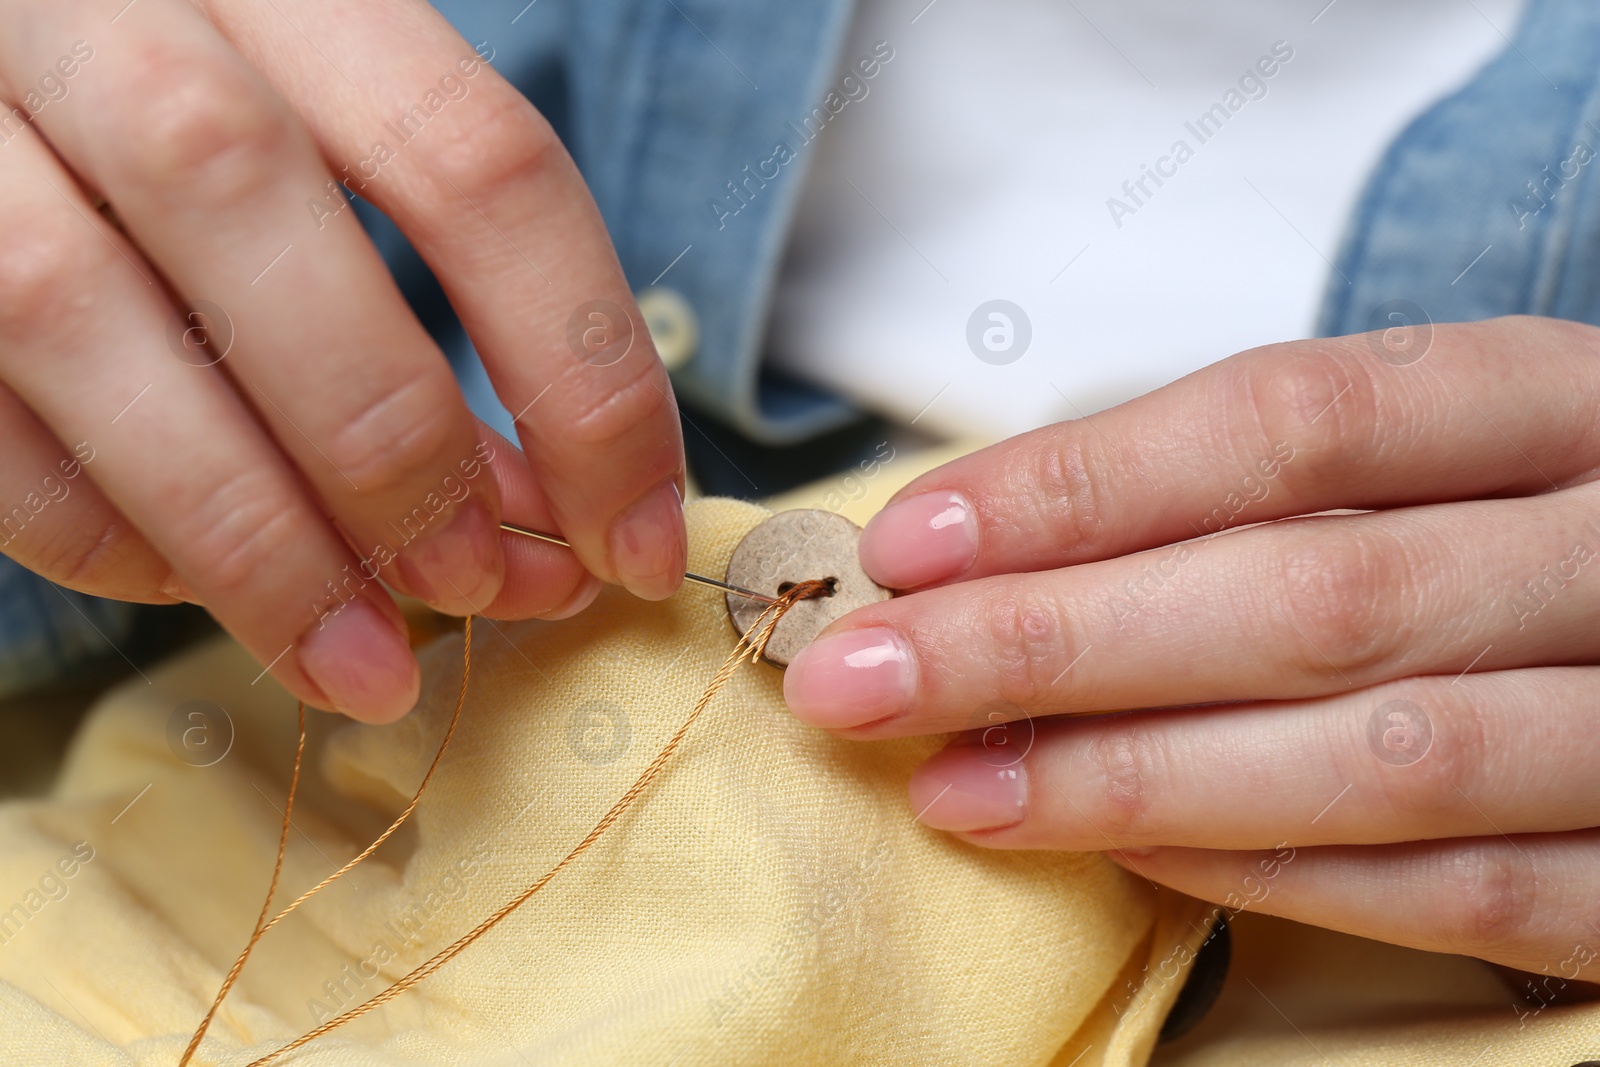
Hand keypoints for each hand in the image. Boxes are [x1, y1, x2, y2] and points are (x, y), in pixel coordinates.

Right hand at [0, 0, 685, 722]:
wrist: (6, 59)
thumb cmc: (215, 113)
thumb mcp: (348, 147)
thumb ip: (450, 303)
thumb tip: (546, 525)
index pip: (477, 162)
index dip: (584, 378)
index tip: (634, 542)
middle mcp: (106, 11)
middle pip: (254, 209)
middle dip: (398, 450)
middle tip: (481, 588)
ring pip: (82, 318)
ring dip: (255, 538)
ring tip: (365, 663)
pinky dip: (108, 535)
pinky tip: (207, 590)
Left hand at [784, 315, 1599, 979]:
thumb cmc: (1516, 526)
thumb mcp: (1428, 455)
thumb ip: (1246, 488)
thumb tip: (986, 547)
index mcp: (1555, 401)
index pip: (1292, 421)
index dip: (1082, 485)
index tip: (910, 543)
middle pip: (1309, 594)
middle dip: (1054, 641)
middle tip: (865, 679)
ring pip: (1379, 760)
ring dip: (1133, 777)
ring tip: (955, 786)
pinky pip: (1461, 893)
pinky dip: (1272, 877)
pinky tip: (1125, 856)